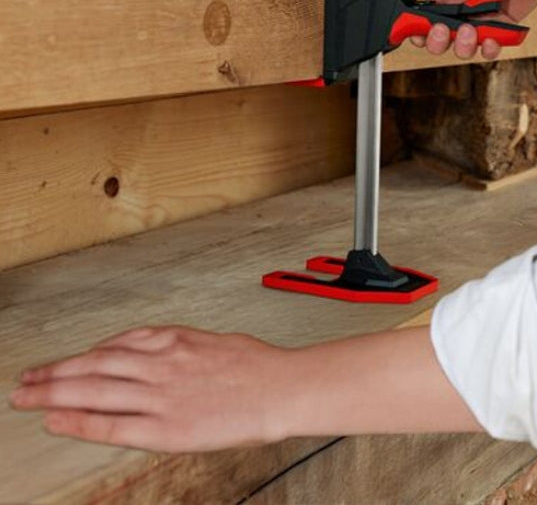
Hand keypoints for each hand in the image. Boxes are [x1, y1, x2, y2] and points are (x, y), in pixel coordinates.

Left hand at [9, 326, 296, 451]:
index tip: (59, 364)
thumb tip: (152, 352)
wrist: (280, 388)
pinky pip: (112, 424)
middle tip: (24, 381)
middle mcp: (161, 363)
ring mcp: (160, 395)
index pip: (113, 345)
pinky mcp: (166, 427)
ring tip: (26, 399)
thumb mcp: (213, 341)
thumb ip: (178, 347)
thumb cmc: (256, 366)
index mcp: (174, 340)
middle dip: (54, 373)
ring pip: (94, 390)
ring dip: (54, 394)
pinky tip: (58, 421)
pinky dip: (80, 422)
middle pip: (94, 365)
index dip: (80, 356)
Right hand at [417, 0, 536, 59]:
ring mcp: (479, 19)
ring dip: (460, 45)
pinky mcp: (500, 27)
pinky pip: (489, 47)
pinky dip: (488, 49)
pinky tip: (490, 38)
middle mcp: (459, 6)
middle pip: (436, 38)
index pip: (419, 13)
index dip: (411, 24)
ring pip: (461, 47)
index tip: (414, 25)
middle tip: (442, 29)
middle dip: (434, 40)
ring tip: (469, 30)